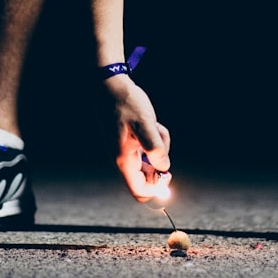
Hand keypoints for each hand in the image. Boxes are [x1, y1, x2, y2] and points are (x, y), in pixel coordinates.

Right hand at [103, 75, 171, 201]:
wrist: (110, 86)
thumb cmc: (126, 103)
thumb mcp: (145, 123)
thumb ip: (155, 148)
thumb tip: (163, 168)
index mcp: (124, 159)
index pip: (140, 190)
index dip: (156, 188)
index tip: (166, 171)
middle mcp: (123, 158)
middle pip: (147, 177)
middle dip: (159, 162)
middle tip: (160, 141)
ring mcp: (126, 150)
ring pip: (149, 159)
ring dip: (158, 146)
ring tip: (154, 126)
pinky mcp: (130, 141)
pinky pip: (147, 147)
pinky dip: (154, 138)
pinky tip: (151, 123)